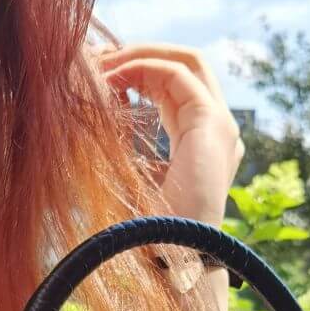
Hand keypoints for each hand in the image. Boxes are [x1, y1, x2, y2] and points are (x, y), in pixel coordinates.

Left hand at [94, 42, 244, 226]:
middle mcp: (216, 126)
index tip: (96, 74)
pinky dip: (141, 67)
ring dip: (139, 54)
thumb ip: (125, 146)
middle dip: (139, 53)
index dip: (136, 70)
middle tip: (96, 58)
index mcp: (199, 138)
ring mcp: (220, 123)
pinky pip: (177, 73)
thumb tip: (89, 118)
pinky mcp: (213, 122)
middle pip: (184, 63)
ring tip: (99, 63)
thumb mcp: (131, 175)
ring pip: (185, 60)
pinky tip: (109, 78)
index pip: (173, 85)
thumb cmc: (147, 228)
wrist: (172, 257)